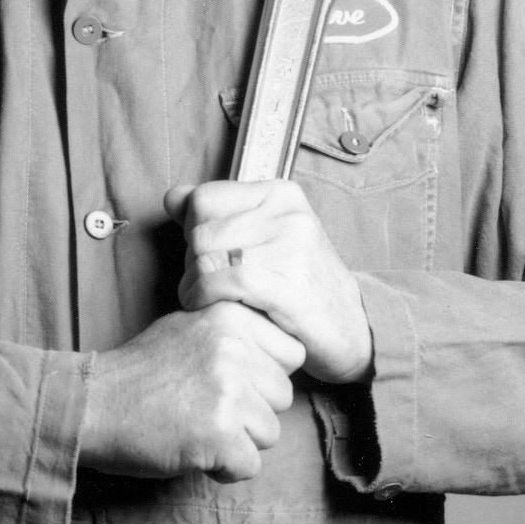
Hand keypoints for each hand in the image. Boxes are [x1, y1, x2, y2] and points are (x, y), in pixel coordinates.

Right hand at [80, 303, 306, 481]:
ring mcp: (229, 392)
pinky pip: (249, 466)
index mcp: (228, 317)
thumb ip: (232, 334)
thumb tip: (283, 348)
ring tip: (193, 425)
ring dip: (237, 440)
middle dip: (251, 410)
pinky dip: (223, 468)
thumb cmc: (137, 374)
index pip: (292, 353)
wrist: (91, 407)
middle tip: (202, 405)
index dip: (263, 374)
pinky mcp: (221, 434)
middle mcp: (233, 349)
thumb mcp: (185, 329)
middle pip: (282, 396)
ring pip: (270, 433)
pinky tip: (190, 448)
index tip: (227, 380)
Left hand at [165, 180, 372, 383]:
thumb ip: (215, 214)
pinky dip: (203, 296)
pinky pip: (222, 282)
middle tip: (206, 283)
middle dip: (192, 261)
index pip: (203, 198)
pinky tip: (205, 306)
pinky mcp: (289, 286)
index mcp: (279, 195)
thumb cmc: (295, 282)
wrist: (351, 329)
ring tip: (206, 296)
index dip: (191, 230)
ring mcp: (292, 249)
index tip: (205, 253)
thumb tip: (173, 197)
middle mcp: (288, 214)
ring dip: (193, 284)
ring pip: (207, 257)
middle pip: (200, 231)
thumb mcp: (260, 237)